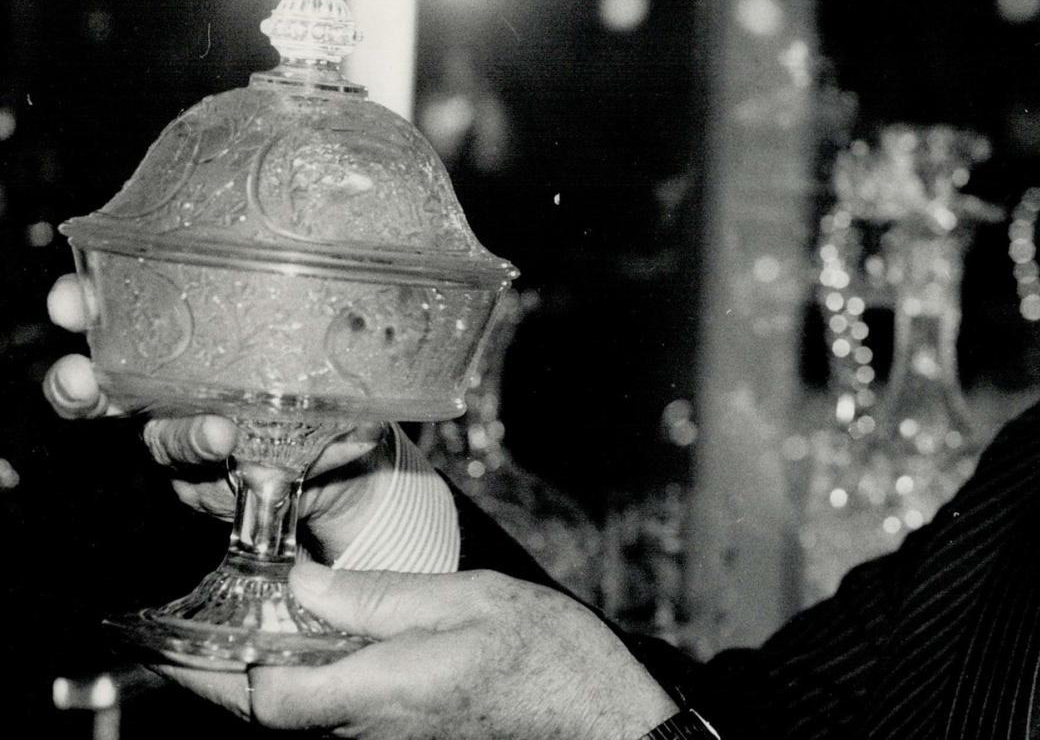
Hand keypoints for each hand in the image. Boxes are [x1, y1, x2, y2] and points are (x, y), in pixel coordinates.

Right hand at [42, 273, 390, 554]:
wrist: (347, 454)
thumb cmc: (323, 379)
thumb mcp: (327, 338)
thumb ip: (333, 319)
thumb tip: (362, 292)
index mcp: (184, 342)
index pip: (120, 318)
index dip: (86, 308)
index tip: (73, 299)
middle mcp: (170, 394)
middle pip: (102, 392)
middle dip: (78, 385)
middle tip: (80, 379)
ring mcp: (188, 445)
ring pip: (163, 444)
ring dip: (184, 437)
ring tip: (219, 433)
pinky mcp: (213, 491)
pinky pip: (213, 487)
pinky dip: (234, 477)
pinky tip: (254, 468)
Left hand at [167, 562, 679, 739]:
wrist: (597, 719)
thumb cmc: (547, 659)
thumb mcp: (470, 600)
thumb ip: (379, 595)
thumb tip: (302, 582)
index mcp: (385, 690)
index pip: (263, 697)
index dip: (213, 660)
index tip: (177, 621)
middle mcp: (369, 731)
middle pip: (262, 715)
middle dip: (211, 672)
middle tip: (174, 629)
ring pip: (289, 720)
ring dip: (251, 677)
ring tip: (234, 622)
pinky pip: (323, 722)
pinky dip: (296, 687)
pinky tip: (300, 647)